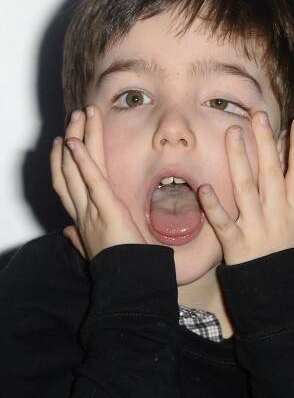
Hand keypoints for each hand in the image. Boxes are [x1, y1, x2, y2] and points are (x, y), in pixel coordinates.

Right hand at [50, 105, 145, 258]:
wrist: (128, 283)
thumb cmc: (120, 267)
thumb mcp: (97, 250)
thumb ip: (80, 239)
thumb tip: (68, 233)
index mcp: (83, 219)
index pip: (66, 185)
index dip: (61, 161)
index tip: (62, 142)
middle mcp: (83, 212)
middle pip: (69, 169)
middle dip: (70, 140)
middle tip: (73, 116)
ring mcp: (92, 209)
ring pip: (78, 168)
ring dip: (78, 138)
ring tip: (80, 114)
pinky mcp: (107, 209)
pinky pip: (92, 180)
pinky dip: (82, 160)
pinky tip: (75, 142)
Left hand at [198, 113, 293, 264]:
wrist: (289, 305)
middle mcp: (277, 215)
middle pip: (272, 173)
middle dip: (267, 142)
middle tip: (258, 114)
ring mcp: (257, 230)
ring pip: (247, 189)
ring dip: (239, 160)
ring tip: (232, 133)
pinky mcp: (237, 247)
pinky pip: (224, 224)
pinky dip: (214, 207)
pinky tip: (203, 188)